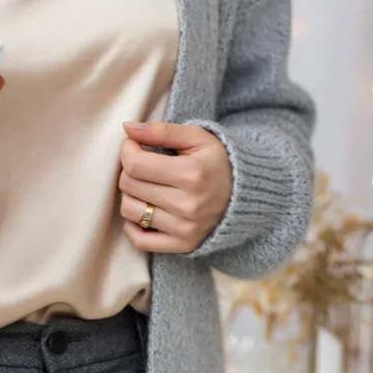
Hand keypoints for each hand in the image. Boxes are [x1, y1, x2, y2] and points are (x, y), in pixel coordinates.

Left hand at [117, 120, 232, 254]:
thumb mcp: (196, 137)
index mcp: (191, 174)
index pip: (135, 165)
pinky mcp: (182, 245)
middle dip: (129, 171)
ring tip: (145, 187)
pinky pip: (139, 240)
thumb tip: (127, 127)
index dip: (127, 151)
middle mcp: (188, 205)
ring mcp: (185, 228)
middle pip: (129, 186)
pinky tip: (145, 210)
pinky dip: (133, 226)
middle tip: (143, 165)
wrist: (245, 194)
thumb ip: (161, 130)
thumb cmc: (216, 161)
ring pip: (129, 211)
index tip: (134, 146)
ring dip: (130, 196)